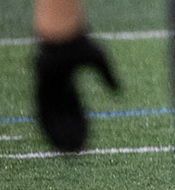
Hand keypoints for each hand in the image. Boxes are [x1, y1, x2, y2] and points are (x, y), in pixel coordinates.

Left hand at [34, 31, 119, 152]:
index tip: (88, 136)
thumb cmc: (81, 45)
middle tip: (78, 152)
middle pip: (63, 119)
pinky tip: (56, 140)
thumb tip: (119, 93)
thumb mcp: (100, 62)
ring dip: (60, 138)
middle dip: (71, 135)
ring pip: (53, 121)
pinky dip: (50, 130)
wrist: (63, 36)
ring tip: (69, 153)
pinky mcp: (40, 93)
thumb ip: (109, 77)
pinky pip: (43, 116)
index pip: (75, 110)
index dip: (82, 125)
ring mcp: (47, 92)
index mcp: (68, 83)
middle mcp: (56, 91)